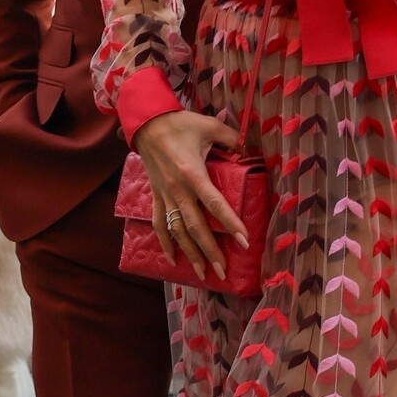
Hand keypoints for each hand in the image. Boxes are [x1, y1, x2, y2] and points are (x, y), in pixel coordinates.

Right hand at [135, 110, 246, 280]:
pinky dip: (165, 243)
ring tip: (203, 273)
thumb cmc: (180, 124)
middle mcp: (178, 190)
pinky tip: (173, 260)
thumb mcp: (209, 125)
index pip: (215, 204)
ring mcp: (165, 196)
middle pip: (196, 227)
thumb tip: (249, 147)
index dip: (230, 223)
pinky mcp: (156, 197)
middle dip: (210, 251)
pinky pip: (159, 224)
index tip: (244, 241)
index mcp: (193, 174)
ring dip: (190, 253)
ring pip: (178, 231)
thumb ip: (232, 137)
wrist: (146, 123)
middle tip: (223, 271)